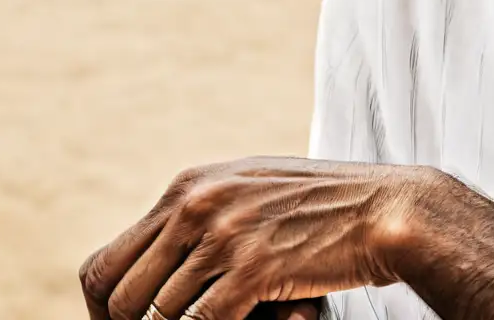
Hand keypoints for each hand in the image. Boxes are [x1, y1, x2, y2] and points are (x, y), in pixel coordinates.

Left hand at [78, 157, 434, 319]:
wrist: (388, 209)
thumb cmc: (323, 206)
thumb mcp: (251, 190)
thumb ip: (202, 215)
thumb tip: (158, 260)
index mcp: (190, 186)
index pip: (105, 266)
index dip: (106, 314)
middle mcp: (198, 204)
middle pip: (118, 298)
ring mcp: (224, 234)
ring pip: (157, 318)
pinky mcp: (253, 268)